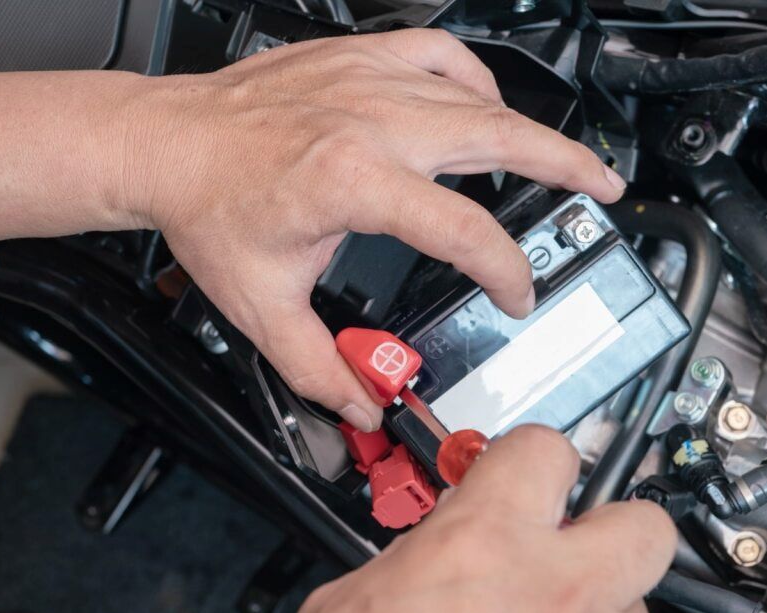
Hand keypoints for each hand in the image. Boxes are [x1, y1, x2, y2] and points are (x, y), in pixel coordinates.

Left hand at [120, 29, 625, 430]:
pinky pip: (439, 54)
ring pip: (477, 95)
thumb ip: (319, 366)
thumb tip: (361, 405)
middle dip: (565, 168)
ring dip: (528, 128)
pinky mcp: (359, 60)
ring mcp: (369, 82)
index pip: (465, 229)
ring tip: (561, 157)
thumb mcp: (262, 305)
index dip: (506, 269)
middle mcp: (372, 121)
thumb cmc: (206, 208)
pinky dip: (474, 79)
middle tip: (602, 189)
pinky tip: (483, 103)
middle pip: (498, 137)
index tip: (515, 293)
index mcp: (354, 180)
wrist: (163, 144)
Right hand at [277, 425, 676, 612]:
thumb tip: (448, 538)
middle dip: (610, 525)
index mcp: (485, 543)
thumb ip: (421, 552)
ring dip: (595, 606)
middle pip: (643, 525)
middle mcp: (556, 596)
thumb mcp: (354, 600)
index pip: (547, 449)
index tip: (520, 471)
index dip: (530, 456)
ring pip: (635, 607)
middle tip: (568, 538)